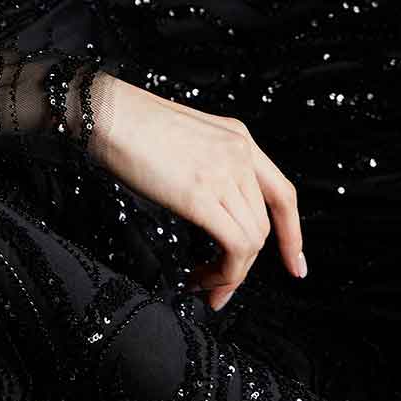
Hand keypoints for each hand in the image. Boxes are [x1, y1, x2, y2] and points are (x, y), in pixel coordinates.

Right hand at [88, 76, 305, 312]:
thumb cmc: (129, 126)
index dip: (292, 235)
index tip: (295, 264)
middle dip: (244, 266)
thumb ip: (208, 168)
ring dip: (229, 273)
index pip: (282, 194)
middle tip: (218, 287)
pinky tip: (198, 278)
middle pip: (263, 226)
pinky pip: (235, 247)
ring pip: (251, 242)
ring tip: (201, 282)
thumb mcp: (187, 141)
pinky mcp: (202, 195)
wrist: (106, 114)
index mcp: (238, 137)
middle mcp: (240, 153)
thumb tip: (210, 214)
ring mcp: (224, 173)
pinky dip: (224, 273)